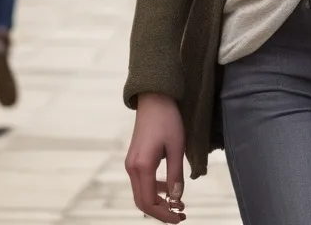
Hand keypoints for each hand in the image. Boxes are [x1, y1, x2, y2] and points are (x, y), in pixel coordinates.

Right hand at [125, 93, 185, 221]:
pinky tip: (168, 188)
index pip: (150, 202)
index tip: (180, 218)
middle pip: (142, 201)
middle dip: (160, 212)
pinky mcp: (134, 158)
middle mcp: (132, 167)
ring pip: (141, 193)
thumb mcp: (177, 147)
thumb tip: (176, 199)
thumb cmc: (167, 119)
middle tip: (179, 216)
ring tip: (178, 204)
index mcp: (142, 166)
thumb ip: (175, 175)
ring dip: (158, 202)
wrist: (154, 98)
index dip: (165, 214)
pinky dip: (154, 190)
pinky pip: (141, 181)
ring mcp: (131, 163)